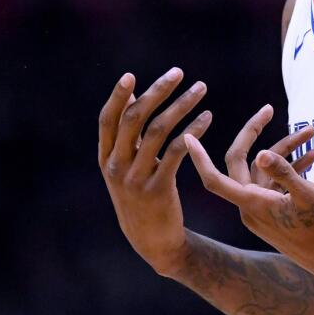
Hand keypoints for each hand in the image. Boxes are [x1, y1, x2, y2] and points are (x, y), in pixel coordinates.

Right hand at [97, 68, 211, 275]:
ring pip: (158, 132)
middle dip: (157, 92)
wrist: (153, 241)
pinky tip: (207, 119)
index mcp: (106, 158)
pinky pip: (177, 153)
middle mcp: (117, 167)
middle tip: (178, 72)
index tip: (130, 75)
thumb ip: (128, 133)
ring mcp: (136, 180)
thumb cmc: (141, 194)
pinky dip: (193, 132)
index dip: (117, 97)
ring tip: (201, 89)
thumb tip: (132, 92)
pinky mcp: (158, 190)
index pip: (108, 120)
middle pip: (134, 120)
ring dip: (181, 106)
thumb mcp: (127, 165)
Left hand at [184, 108, 313, 289]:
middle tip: (268, 109)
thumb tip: (263, 153)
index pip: (215, 179)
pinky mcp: (278, 211)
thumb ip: (285, 173)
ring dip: (285, 149)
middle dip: (254, 134)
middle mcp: (252, 205)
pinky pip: (276, 182)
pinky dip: (291, 166)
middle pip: (241, 163)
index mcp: (252, 204)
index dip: (199, 158)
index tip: (187, 136)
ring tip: (311, 132)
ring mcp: (265, 209)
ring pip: (265, 170)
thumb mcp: (308, 197)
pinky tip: (312, 154)